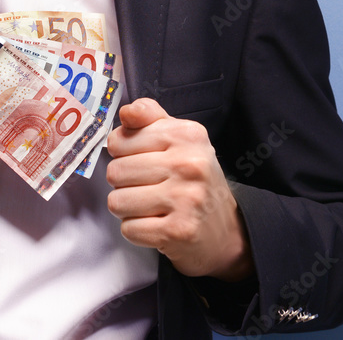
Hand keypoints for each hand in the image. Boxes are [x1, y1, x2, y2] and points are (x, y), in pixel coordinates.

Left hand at [106, 98, 253, 280]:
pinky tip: (157, 225)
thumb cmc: (195, 180)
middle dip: (124, 184)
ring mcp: (185, 198)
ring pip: (117, 202)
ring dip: (128, 209)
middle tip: (148, 188)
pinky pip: (129, 229)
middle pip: (115, 172)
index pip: (120, 140)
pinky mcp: (178, 230)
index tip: (141, 160)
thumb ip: (151, 118)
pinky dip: (137, 231)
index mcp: (187, 135)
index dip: (122, 154)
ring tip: (152, 206)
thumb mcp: (180, 139)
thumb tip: (127, 111)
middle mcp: (189, 163)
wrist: (227, 228)